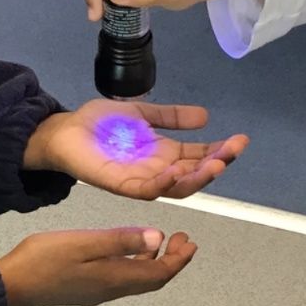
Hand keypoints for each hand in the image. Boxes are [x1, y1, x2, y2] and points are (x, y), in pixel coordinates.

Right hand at [0, 227, 195, 305]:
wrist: (11, 285)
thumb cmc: (44, 259)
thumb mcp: (84, 242)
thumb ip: (121, 240)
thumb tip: (158, 239)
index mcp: (115, 278)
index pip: (158, 273)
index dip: (179, 260)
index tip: (190, 243)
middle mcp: (111, 289)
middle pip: (151, 279)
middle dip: (172, 261)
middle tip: (182, 239)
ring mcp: (98, 291)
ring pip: (137, 278)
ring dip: (153, 261)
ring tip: (161, 240)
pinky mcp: (86, 288)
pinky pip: (122, 277)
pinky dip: (135, 262)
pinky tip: (127, 248)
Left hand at [24, 101, 247, 200]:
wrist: (65, 130)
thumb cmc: (100, 125)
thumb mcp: (142, 114)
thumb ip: (171, 116)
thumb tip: (205, 116)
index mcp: (164, 155)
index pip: (199, 157)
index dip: (220, 151)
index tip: (239, 140)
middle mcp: (157, 171)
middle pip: (194, 175)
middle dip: (216, 164)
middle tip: (234, 150)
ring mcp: (140, 180)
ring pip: (176, 188)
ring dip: (197, 177)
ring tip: (216, 164)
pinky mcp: (121, 185)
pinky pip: (147, 190)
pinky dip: (163, 183)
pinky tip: (176, 171)